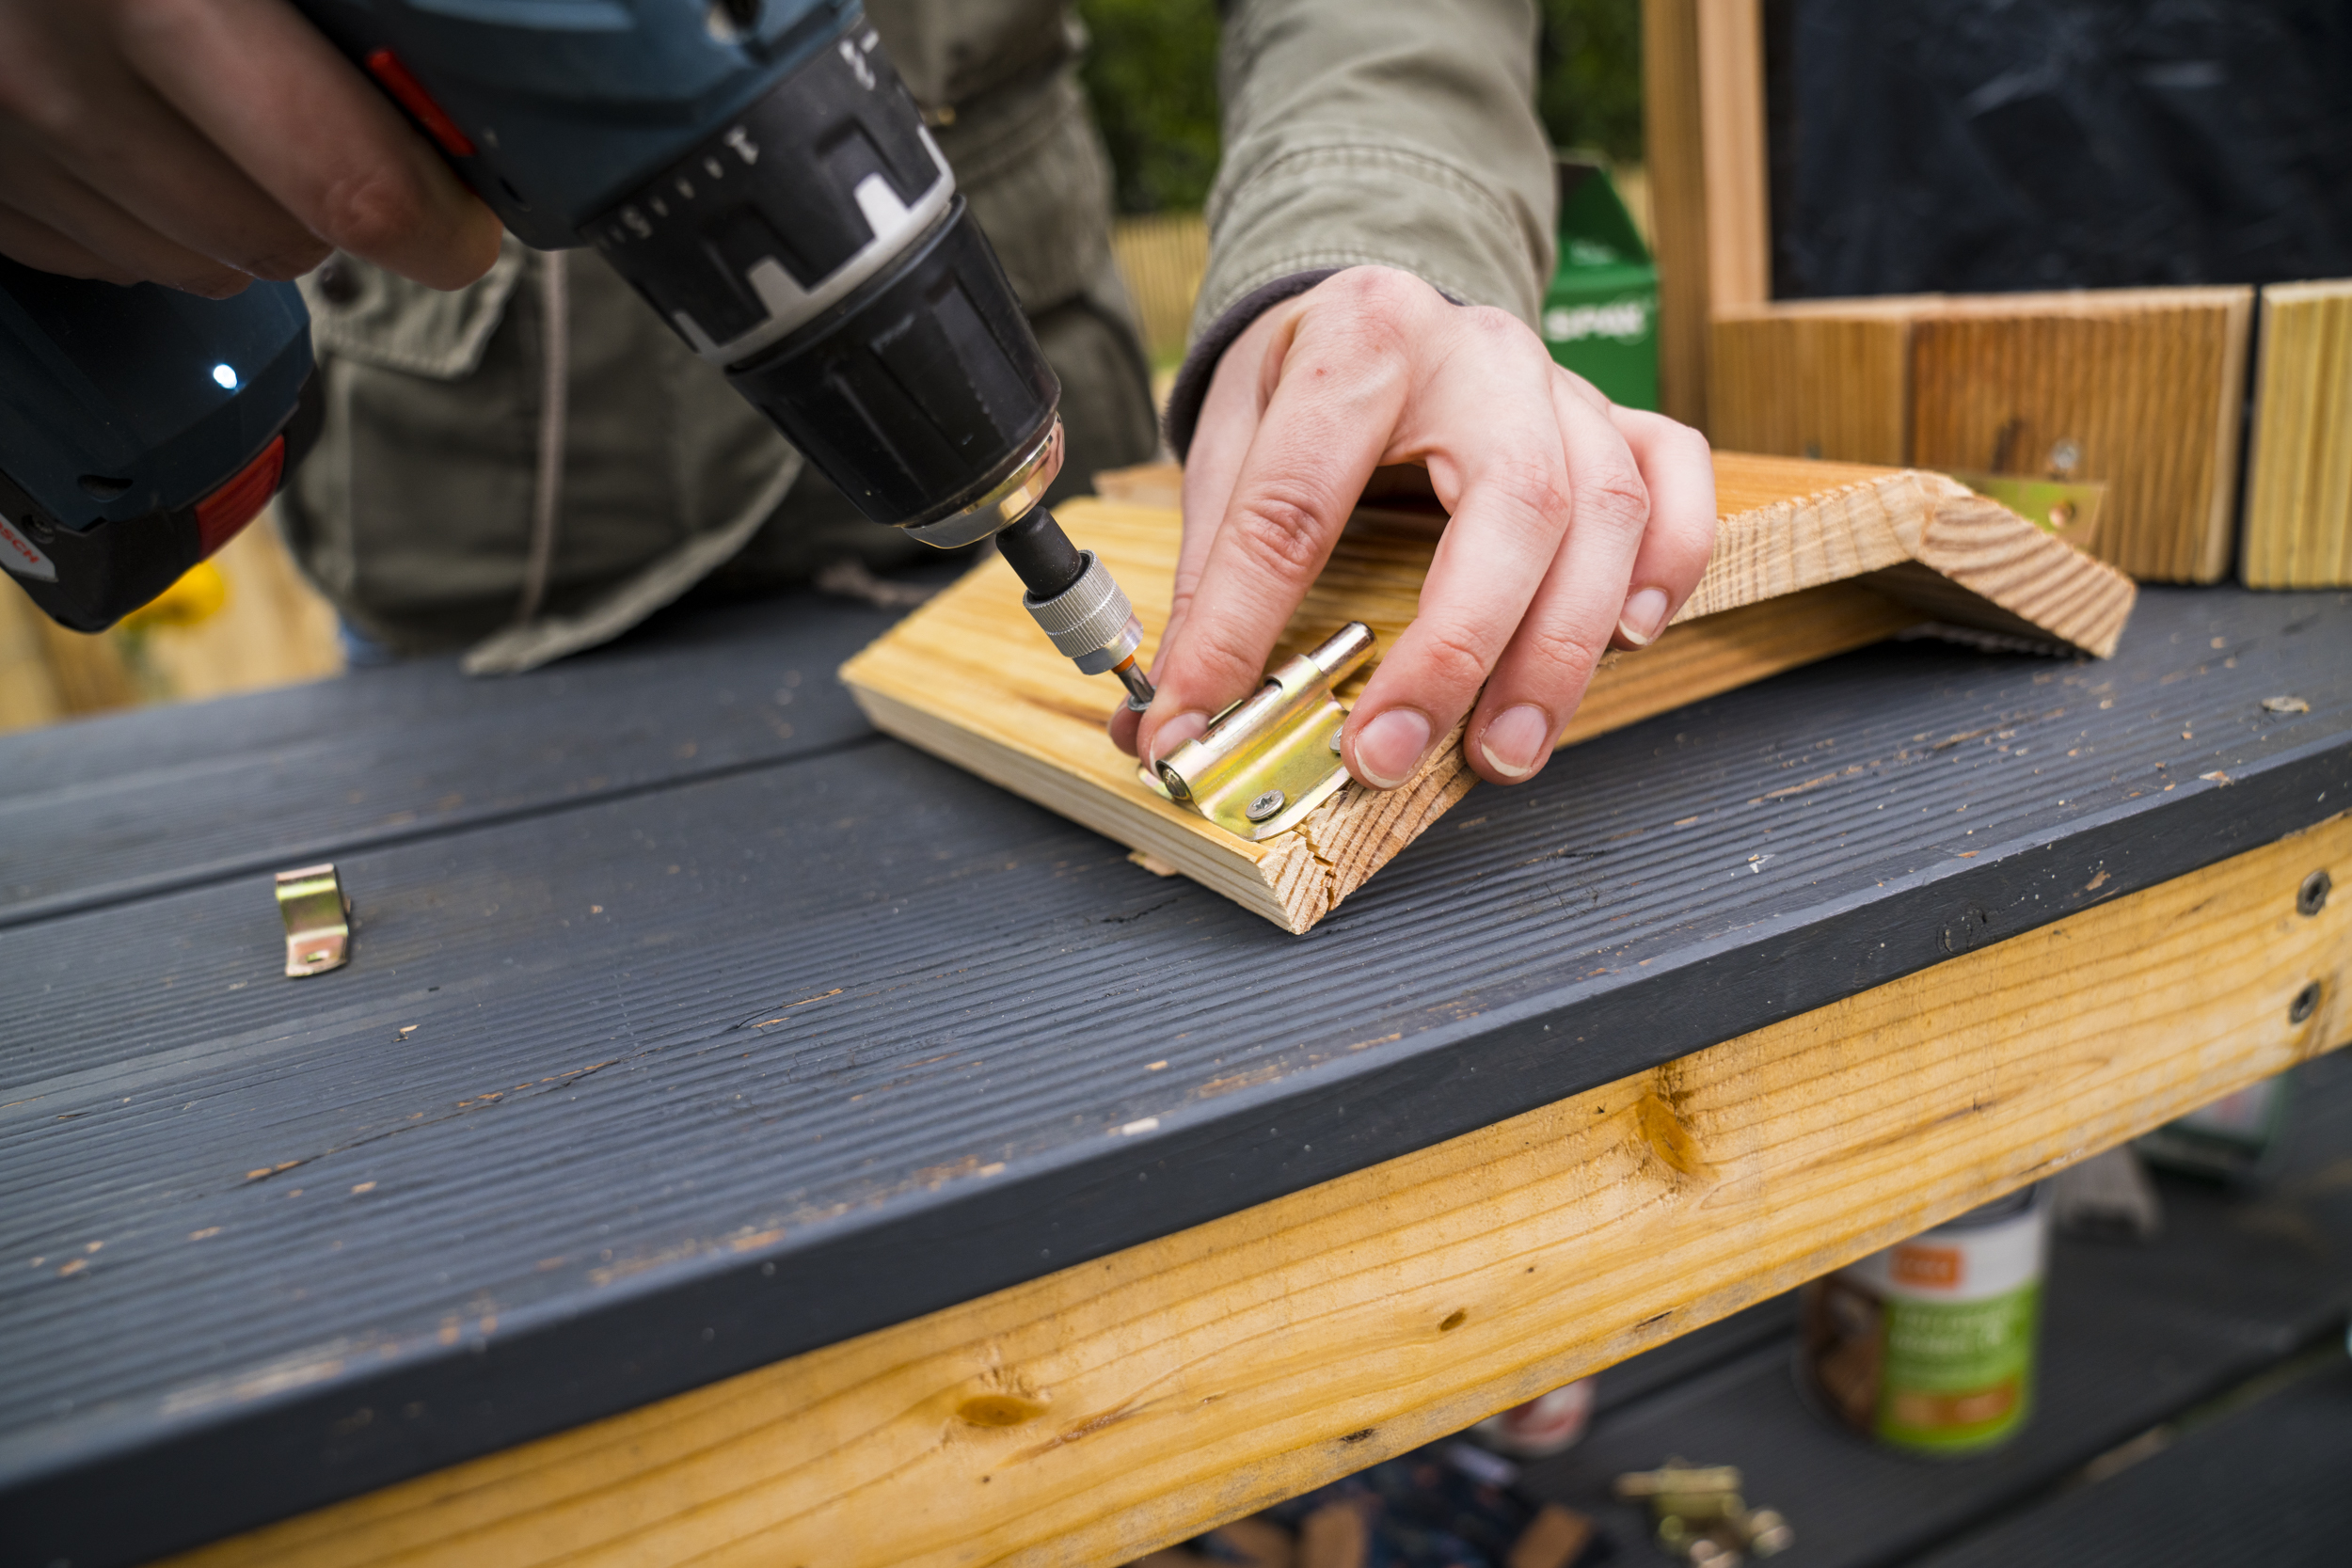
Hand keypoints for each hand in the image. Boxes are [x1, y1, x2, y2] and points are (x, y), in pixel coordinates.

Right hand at [0, 0, 500, 294]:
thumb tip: (463, 36)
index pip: (344, 180)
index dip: (433, 221)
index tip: (469, 220)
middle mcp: (60, 80)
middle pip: (276, 239)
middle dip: (342, 212)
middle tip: (365, 144)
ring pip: (191, 259)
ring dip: (242, 212)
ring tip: (241, 116)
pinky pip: (97, 250)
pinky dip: (145, 210)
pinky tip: (146, 125)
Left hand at [1112, 266, 1715, 791]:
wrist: (1379, 300)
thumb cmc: (1307, 380)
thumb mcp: (1229, 444)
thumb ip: (1212, 576)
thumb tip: (1169, 714)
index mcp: (1359, 338)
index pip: (1298, 498)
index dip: (1244, 623)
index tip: (1203, 716)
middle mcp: (1479, 353)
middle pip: (1514, 502)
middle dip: (1456, 649)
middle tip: (1388, 753)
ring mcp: (1562, 382)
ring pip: (1607, 511)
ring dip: (1561, 648)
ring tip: (1503, 750)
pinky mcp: (1616, 416)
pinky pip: (1676, 477)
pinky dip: (1668, 564)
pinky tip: (1623, 639)